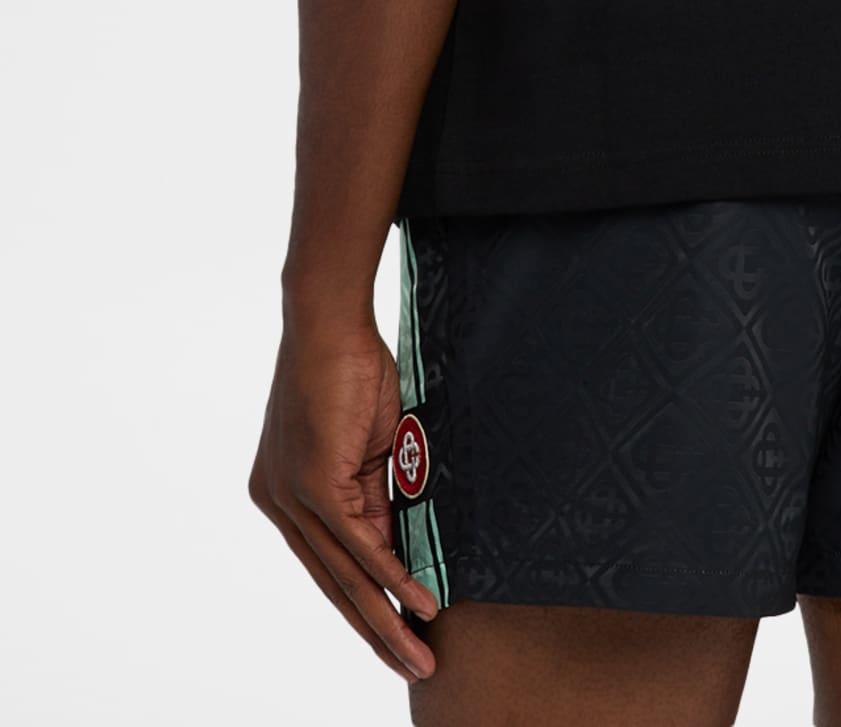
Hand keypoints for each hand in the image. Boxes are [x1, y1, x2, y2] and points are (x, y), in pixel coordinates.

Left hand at [249, 317, 438, 681]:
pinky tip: (417, 600)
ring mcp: (291, 496)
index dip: (362, 603)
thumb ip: (377, 495)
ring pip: (343, 574)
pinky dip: (390, 574)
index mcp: (284, 494)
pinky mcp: (312, 484)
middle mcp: (278, 502)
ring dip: (386, 618)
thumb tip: (399, 547)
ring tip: (418, 651)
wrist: (327, 319)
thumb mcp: (366, 445)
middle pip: (331, 584)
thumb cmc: (350, 367)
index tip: (396, 633)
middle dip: (374, 630)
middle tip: (411, 665)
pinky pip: (355, 543)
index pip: (326, 564)